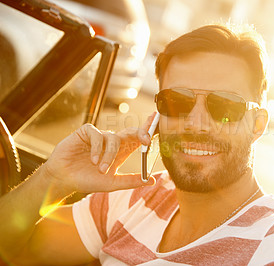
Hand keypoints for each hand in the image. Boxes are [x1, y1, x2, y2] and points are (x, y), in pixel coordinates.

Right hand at [42, 113, 157, 194]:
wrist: (64, 179)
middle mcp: (113, 141)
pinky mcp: (86, 132)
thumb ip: (131, 181)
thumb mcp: (113, 183)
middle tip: (146, 139)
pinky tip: (92, 160)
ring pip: (114, 139)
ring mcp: (100, 136)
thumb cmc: (88, 180)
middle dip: (141, 132)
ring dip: (109, 156)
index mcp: (122, 151)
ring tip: (100, 169)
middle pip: (132, 131)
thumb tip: (152, 180)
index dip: (149, 130)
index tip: (158, 124)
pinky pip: (97, 136)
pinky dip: (97, 149)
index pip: (139, 138)